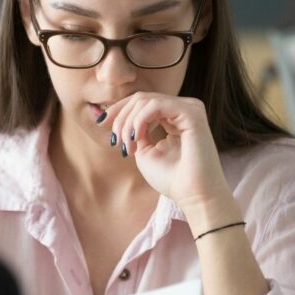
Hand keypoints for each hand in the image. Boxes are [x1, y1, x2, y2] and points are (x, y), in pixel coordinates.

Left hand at [99, 92, 230, 207]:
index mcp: (174, 116)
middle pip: (141, 98)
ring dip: (128, 122)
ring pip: (146, 100)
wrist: (193, 195)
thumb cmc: (172, 178)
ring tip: (127, 145)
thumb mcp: (145, 152)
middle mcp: (183, 109)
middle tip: (116, 141)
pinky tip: (136, 137)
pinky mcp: (192, 113)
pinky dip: (140, 120)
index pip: (142, 102)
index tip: (101, 124)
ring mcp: (189, 108)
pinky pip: (156, 105)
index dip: (119, 110)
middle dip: (121, 117)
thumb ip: (136, 132)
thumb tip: (123, 119)